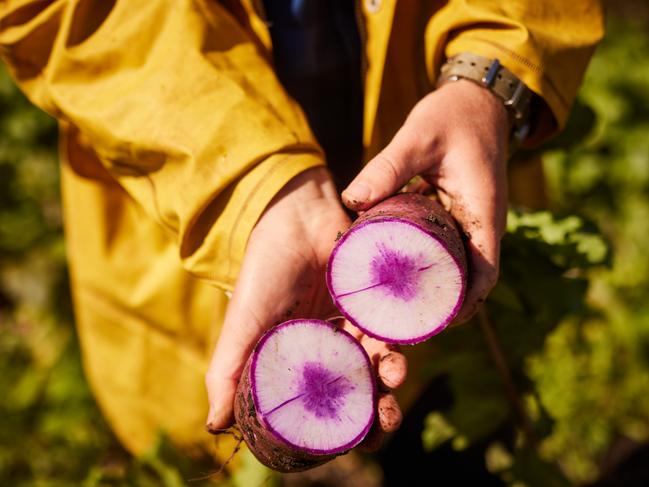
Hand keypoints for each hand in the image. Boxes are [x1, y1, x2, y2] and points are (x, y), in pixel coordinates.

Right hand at [205, 167, 406, 449]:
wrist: (295, 213)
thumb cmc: (265, 269)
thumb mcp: (244, 322)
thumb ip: (229, 370)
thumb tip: (215, 427)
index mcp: (296, 358)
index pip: (320, 404)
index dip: (339, 427)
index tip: (354, 439)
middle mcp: (326, 345)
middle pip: (356, 388)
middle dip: (375, 407)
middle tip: (386, 418)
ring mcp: (351, 321)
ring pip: (378, 360)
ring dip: (390, 375)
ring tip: (394, 373)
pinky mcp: (373, 299)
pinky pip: (391, 326)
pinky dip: (397, 339)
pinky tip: (399, 346)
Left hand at [342, 80, 508, 322]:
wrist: (478, 100)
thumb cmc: (454, 116)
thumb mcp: (419, 136)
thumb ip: (388, 166)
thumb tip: (352, 201)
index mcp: (483, 213)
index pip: (483, 274)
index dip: (462, 304)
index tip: (432, 322)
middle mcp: (481, 225)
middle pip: (467, 281)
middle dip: (440, 305)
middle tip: (400, 322)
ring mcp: (470, 223)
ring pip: (455, 268)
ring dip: (432, 288)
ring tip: (394, 306)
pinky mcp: (457, 217)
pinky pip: (444, 249)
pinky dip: (425, 264)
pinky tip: (395, 270)